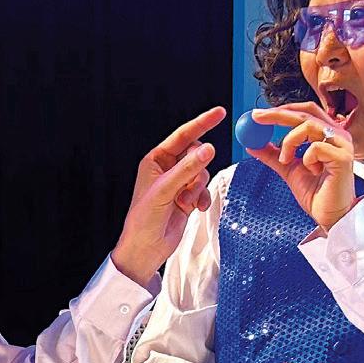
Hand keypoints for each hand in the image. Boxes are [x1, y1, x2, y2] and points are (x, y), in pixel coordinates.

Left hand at [111, 107, 227, 285]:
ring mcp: (178, 183)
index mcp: (156, 161)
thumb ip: (188, 169)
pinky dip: (203, 198)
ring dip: (197, 188)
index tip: (219, 113)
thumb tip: (208, 150)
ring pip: (202, 173)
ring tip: (184, 203)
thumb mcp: (165, 191)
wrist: (145, 249)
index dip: (201, 123)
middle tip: (188, 187)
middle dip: (196, 171)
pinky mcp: (187, 197)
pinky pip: (204, 189)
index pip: (182, 136)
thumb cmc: (144, 221)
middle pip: (197, 155)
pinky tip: (196, 208)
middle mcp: (167, 170)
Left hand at [244, 101, 357, 232]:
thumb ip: (273, 155)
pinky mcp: (342, 157)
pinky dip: (306, 159)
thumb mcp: (288, 169)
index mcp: (327, 134)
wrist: (330, 215)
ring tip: (286, 160)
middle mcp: (337, 135)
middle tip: (258, 118)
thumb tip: (254, 144)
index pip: (304, 112)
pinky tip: (312, 171)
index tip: (258, 115)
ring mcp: (342, 144)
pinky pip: (315, 147)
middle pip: (305, 113)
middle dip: (278, 114)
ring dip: (289, 142)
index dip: (281, 110)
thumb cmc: (317, 194)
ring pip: (308, 126)